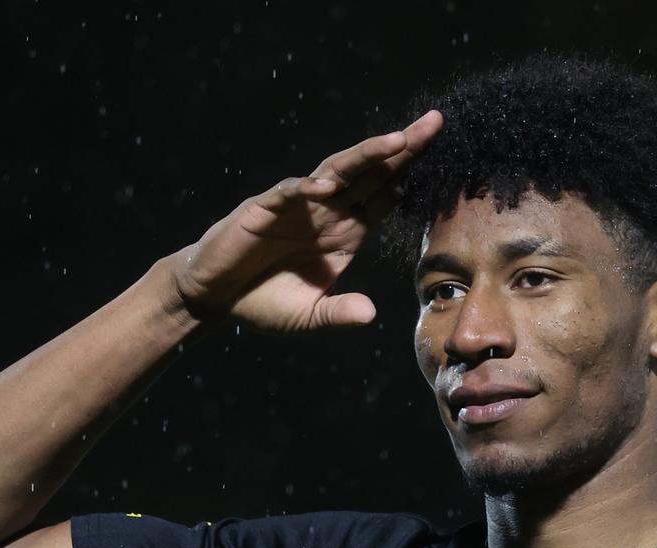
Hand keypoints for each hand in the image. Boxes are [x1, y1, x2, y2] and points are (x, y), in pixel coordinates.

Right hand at [168, 109, 444, 332]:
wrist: (214, 296)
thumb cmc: (264, 301)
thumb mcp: (308, 316)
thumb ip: (338, 312)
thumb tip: (370, 314)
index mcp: (345, 233)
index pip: (385, 196)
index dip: (411, 174)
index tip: (442, 152)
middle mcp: (327, 212)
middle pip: (371, 172)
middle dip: (402, 148)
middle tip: (434, 123)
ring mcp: (298, 206)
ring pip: (337, 171)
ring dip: (366, 155)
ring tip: (396, 141)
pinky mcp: (264, 208)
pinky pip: (289, 193)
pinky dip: (306, 188)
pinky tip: (326, 185)